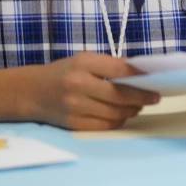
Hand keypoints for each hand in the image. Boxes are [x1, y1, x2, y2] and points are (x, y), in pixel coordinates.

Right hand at [19, 52, 159, 130]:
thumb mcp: (84, 59)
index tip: (155, 80)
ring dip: (132, 110)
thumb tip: (140, 73)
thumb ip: (110, 65)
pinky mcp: (73, 124)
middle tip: (154, 97)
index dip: (140, 77)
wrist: (31, 92)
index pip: (119, 70)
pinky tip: (122, 115)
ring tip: (138, 106)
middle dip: (142, 97)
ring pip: (115, 113)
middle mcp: (78, 85)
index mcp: (83, 64)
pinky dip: (118, 121)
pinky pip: (104, 126)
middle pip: (120, 95)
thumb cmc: (63, 72)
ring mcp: (75, 107)